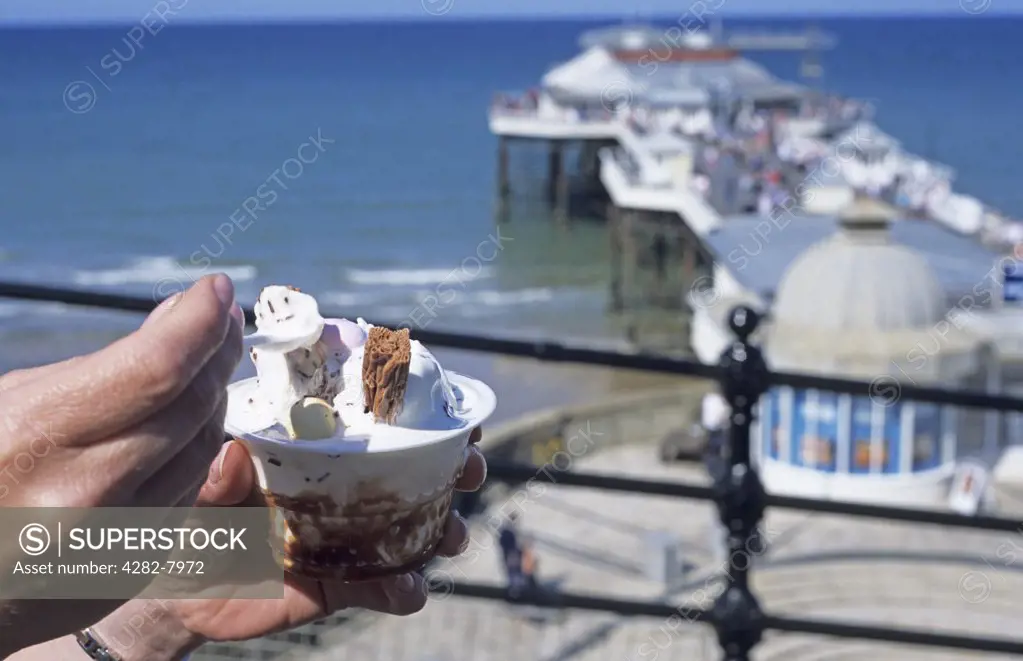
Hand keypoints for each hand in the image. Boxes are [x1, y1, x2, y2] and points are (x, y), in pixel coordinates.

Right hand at [0, 275, 244, 654]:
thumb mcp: (10, 403)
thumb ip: (99, 367)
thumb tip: (179, 320)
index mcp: (35, 437)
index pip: (156, 368)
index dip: (200, 321)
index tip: (217, 289)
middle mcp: (82, 494)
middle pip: (192, 407)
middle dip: (218, 351)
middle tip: (224, 319)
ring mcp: (111, 541)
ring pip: (203, 451)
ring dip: (215, 398)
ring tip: (208, 362)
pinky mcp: (132, 571)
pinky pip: (188, 493)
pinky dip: (196, 450)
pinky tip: (186, 423)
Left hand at [110, 427, 486, 654]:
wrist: (166, 590)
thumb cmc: (179, 516)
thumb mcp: (190, 481)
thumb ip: (214, 469)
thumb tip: (235, 454)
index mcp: (311, 446)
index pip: (372, 414)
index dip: (416, 406)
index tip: (450, 402)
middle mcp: (339, 485)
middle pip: (411, 467)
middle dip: (451, 464)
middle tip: (470, 465)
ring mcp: (343, 535)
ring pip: (410, 526)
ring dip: (441, 527)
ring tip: (451, 534)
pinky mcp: (336, 583)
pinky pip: (379, 586)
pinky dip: (402, 589)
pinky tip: (409, 588)